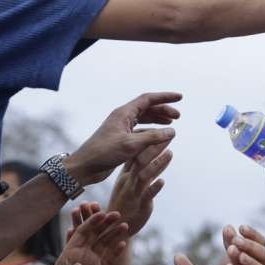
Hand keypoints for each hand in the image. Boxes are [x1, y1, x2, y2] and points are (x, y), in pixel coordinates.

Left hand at [43, 208, 127, 264]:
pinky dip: (117, 252)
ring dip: (114, 235)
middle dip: (106, 224)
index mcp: (70, 252)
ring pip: (105, 244)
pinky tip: (124, 244)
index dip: (91, 223)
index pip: (82, 233)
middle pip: (96, 235)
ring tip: (125, 226)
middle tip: (117, 214)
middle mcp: (82, 254)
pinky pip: (110, 259)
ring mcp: (92, 262)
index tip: (102, 214)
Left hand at [64, 92, 180, 185]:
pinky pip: (140, 130)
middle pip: (147, 108)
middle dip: (163, 110)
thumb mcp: (131, 145)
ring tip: (171, 123)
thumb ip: (153, 137)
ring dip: (158, 119)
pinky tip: (158, 137)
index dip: (165, 97)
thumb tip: (172, 131)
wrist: (85, 166)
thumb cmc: (104, 153)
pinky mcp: (121, 139)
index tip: (179, 98)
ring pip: (143, 119)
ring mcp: (121, 128)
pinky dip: (151, 131)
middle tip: (178, 116)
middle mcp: (122, 118)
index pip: (148, 99)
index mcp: (123, 114)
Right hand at [108, 138, 171, 235]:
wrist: (115, 227)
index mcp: (127, 175)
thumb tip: (147, 156)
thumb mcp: (129, 184)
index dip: (146, 142)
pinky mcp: (139, 204)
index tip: (158, 131)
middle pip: (141, 160)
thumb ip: (138, 170)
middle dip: (154, 148)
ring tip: (170, 153)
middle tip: (168, 136)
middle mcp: (129, 180)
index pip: (136, 154)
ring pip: (144, 175)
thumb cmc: (125, 204)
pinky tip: (162, 182)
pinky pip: (146, 195)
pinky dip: (154, 188)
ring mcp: (134, 192)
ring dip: (157, 164)